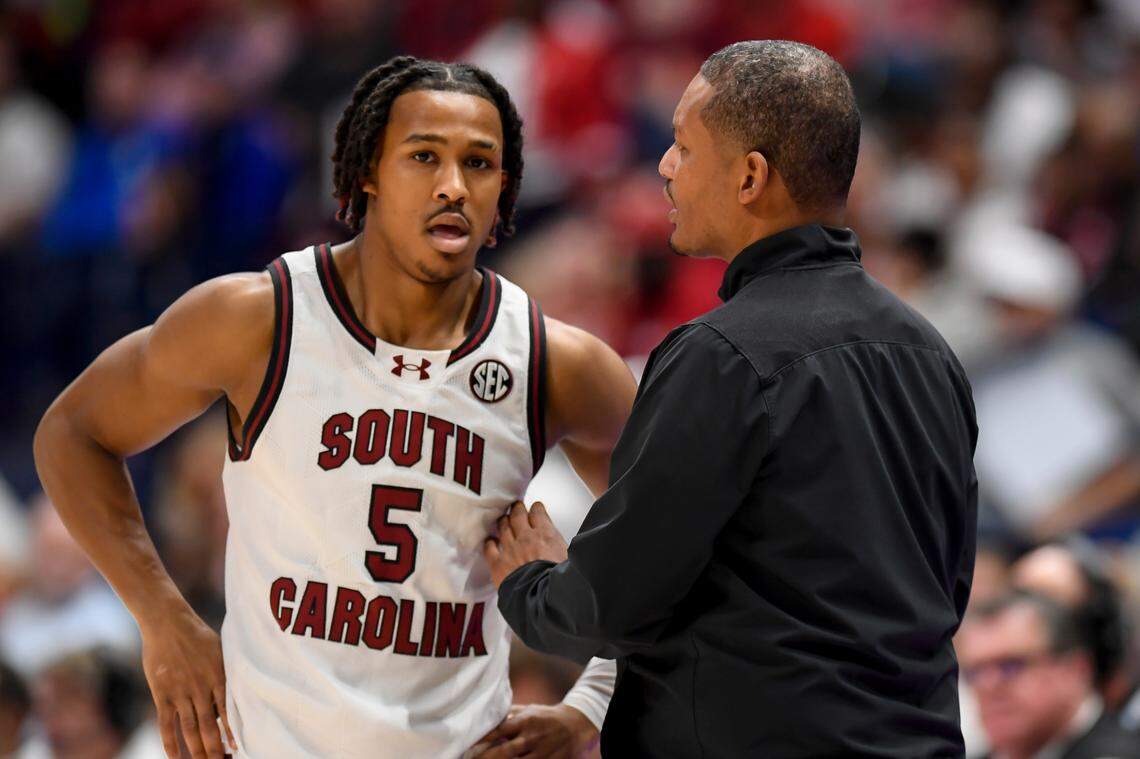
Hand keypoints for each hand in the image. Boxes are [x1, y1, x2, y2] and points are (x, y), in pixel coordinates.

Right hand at [140, 606, 235, 757]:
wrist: (168, 622)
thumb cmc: (198, 634)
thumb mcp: (220, 651)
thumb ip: (226, 672)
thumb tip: (240, 688)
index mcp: (219, 677)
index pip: (228, 712)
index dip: (232, 732)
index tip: (236, 748)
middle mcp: (201, 688)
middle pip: (210, 727)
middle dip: (215, 749)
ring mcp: (181, 693)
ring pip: (190, 730)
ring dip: (197, 750)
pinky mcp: (162, 694)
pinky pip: (166, 724)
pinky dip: (170, 743)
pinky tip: (175, 758)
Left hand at [471, 703, 598, 757]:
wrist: (575, 724)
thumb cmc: (546, 716)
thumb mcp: (529, 710)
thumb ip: (510, 714)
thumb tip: (488, 715)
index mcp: (525, 721)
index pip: (499, 729)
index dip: (483, 737)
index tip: (468, 743)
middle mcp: (532, 737)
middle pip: (505, 751)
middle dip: (487, 758)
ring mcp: (541, 752)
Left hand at [484, 501, 568, 587]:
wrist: (545, 599)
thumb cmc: (560, 582)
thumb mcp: (570, 557)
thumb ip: (561, 545)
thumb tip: (563, 545)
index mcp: (546, 535)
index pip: (538, 513)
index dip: (536, 509)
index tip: (536, 508)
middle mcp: (526, 538)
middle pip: (518, 515)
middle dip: (517, 509)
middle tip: (517, 507)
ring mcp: (510, 549)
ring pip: (503, 527)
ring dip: (504, 522)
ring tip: (504, 520)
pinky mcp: (498, 564)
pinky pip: (489, 548)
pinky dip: (490, 543)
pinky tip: (490, 542)